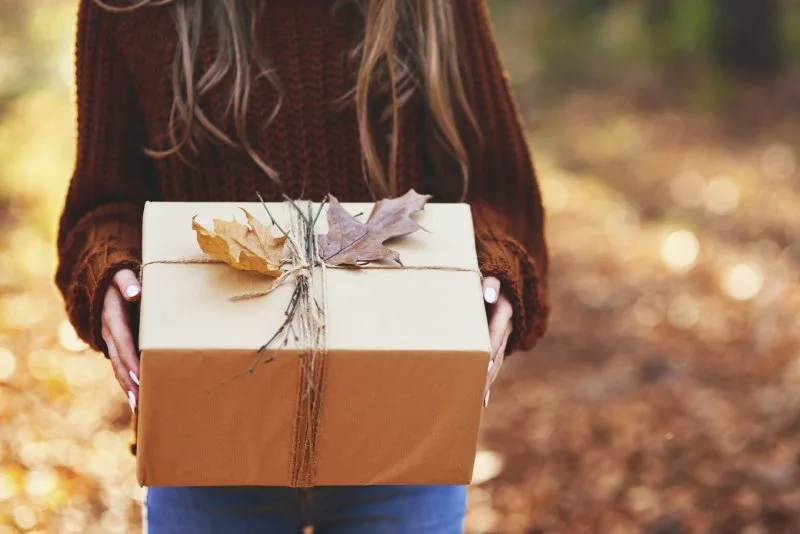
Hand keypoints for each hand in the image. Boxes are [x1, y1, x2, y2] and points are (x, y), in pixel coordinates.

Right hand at [101, 269, 141, 412]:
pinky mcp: (114, 346)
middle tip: (139, 400)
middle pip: (118, 360)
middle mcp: (108, 332)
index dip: (129, 358)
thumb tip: (134, 291)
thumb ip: (127, 282)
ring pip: (117, 367)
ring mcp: (109, 341)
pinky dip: (126, 382)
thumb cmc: (118, 278)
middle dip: (128, 380)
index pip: (122, 341)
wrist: (100, 282)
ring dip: (126, 387)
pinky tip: (136, 398)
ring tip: (137, 406)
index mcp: (112, 317)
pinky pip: (119, 366)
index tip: (137, 374)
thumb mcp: (121, 275)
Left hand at [482, 276, 511, 406]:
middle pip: (497, 354)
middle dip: (488, 374)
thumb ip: (490, 285)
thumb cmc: (489, 277)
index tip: (484, 367)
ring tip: (479, 401)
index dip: (491, 351)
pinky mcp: (497, 343)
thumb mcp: (492, 276)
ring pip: (497, 362)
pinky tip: (481, 400)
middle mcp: (507, 327)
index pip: (496, 335)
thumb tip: (488, 295)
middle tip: (478, 393)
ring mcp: (504, 337)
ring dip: (488, 381)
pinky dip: (487, 379)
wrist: (503, 279)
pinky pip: (493, 363)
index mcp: (505, 312)